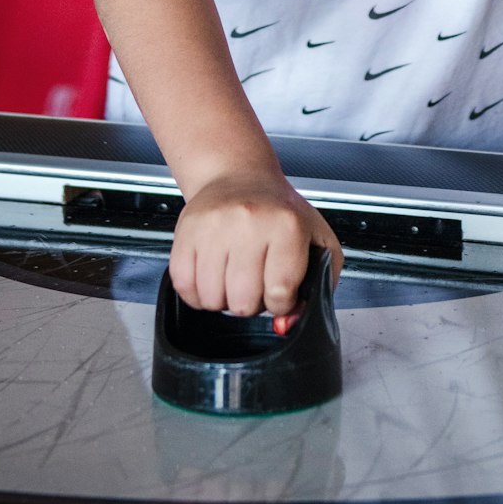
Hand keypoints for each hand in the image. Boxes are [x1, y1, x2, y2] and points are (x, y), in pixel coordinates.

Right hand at [168, 168, 343, 316]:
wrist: (240, 177)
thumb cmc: (280, 214)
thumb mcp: (317, 243)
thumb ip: (318, 288)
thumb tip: (286, 325)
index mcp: (287, 224)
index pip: (279, 293)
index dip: (280, 302)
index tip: (280, 289)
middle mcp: (249, 221)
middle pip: (243, 302)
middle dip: (251, 302)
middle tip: (256, 279)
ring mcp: (215, 225)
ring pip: (212, 300)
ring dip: (224, 299)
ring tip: (234, 275)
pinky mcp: (187, 230)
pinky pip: (184, 287)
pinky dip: (197, 293)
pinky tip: (213, 276)